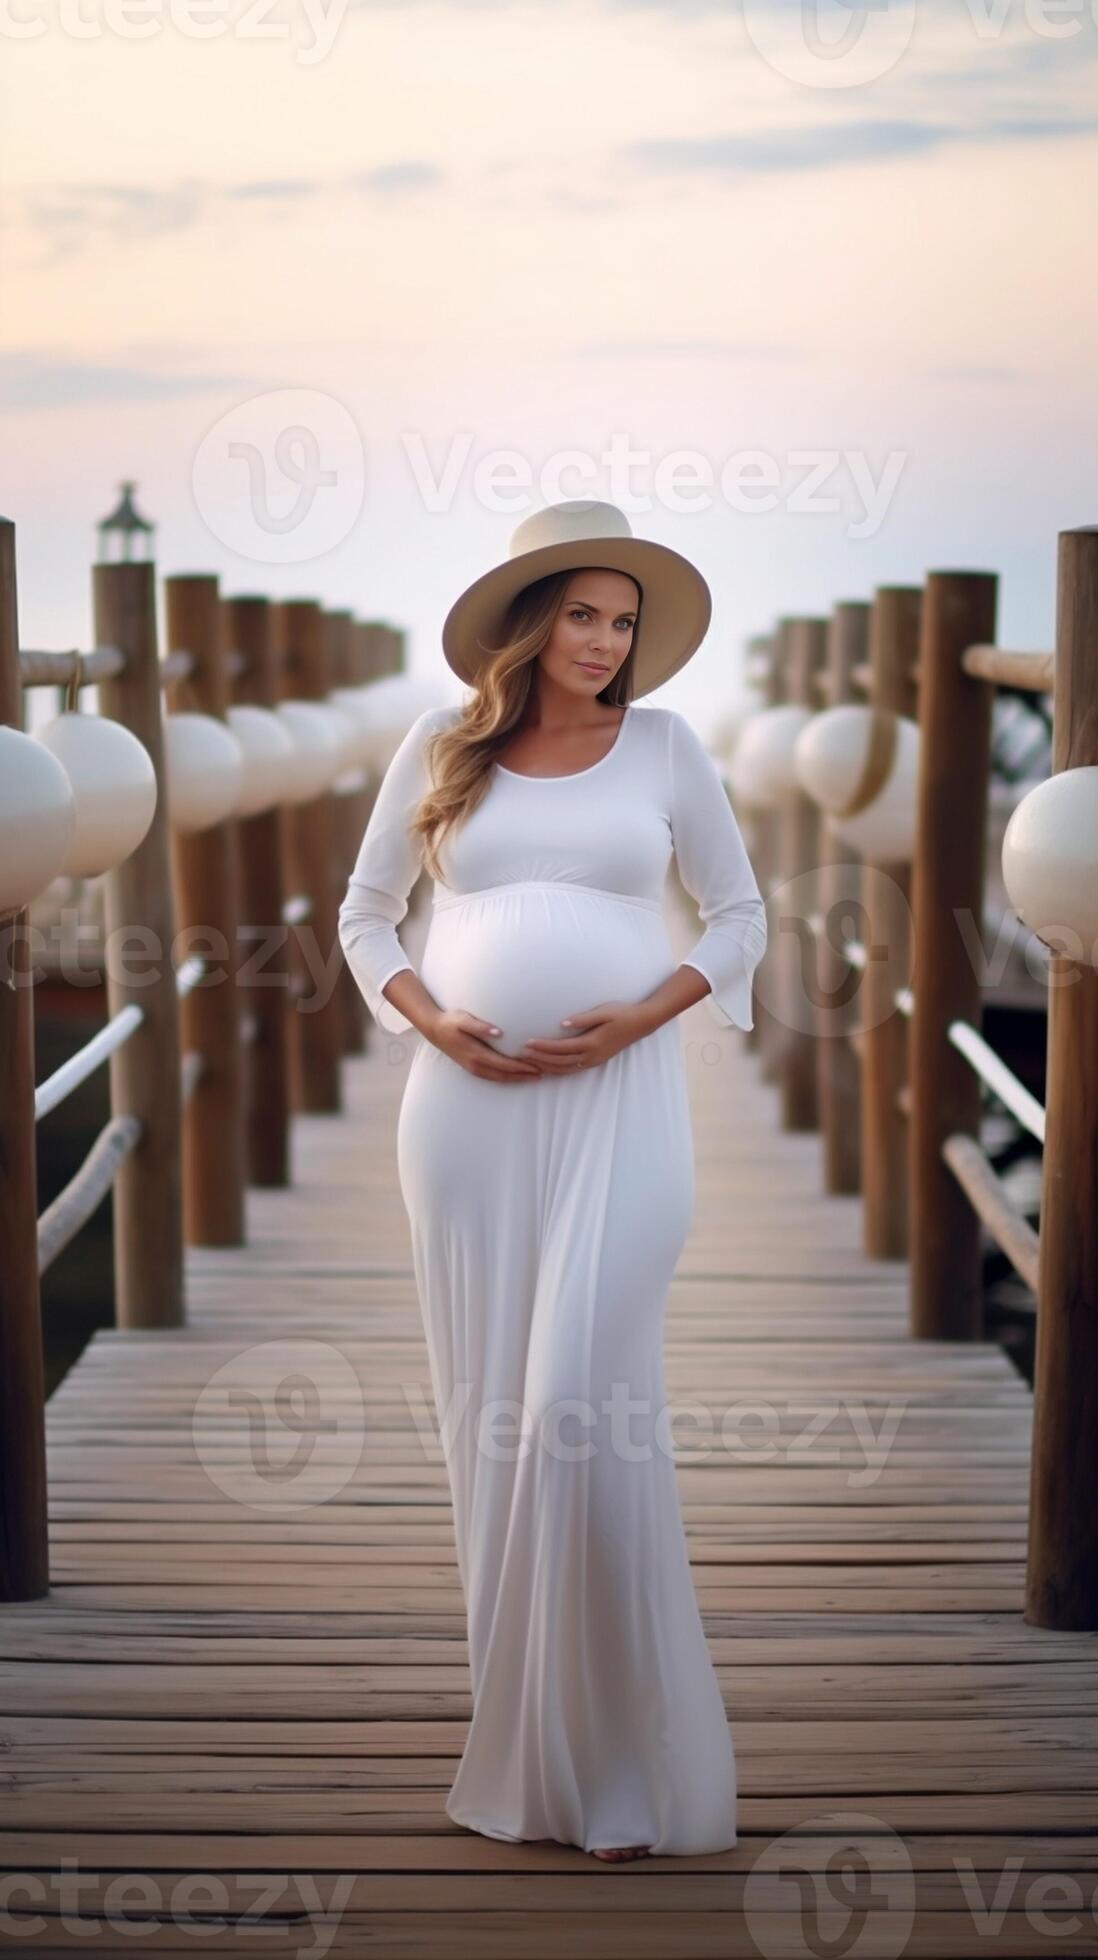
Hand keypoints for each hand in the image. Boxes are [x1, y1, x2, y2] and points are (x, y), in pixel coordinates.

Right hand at [429, 1007, 546, 1082]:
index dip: (522, 1067)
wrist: (434, 1029)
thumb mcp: (464, 1019)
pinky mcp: (472, 1068)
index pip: (504, 1064)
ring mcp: (473, 1068)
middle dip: (524, 1076)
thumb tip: (499, 1033)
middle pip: (504, 1075)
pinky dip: (507, 1077)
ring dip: (517, 1079)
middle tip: (543, 1074)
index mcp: (476, 1054)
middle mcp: (476, 1065)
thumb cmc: (451, 1021)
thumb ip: (481, 1027)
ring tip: (534, 1077)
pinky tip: (516, 1075)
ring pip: (499, 1079)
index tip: (538, 1067)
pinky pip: (493, 1077)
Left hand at [521, 1001, 650, 1074]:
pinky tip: (547, 1067)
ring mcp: (594, 1061)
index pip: (561, 1048)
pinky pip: (572, 1069)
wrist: (641, 1024)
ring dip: (546, 1066)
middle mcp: (591, 1056)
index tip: (527, 1043)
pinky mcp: (595, 1061)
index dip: (543, 1047)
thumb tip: (562, 1024)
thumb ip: (583, 1019)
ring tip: (529, 1062)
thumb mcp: (604, 1011)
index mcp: (592, 1043)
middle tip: (520, 1054)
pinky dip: (557, 1069)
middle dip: (539, 1059)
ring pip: (564, 1069)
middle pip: (559, 1061)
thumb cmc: (622, 1013)